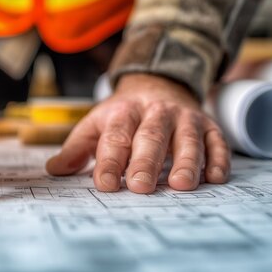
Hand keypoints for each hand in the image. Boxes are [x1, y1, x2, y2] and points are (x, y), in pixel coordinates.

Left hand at [46, 74, 229, 192]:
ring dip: (187, 161)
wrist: (158, 84)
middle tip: (141, 187)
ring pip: (187, 138)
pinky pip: (217, 140)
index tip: (106, 184)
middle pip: (151, 137)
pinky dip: (219, 158)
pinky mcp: (208, 125)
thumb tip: (53, 170)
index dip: (110, 160)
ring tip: (181, 184)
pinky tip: (216, 177)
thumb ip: (77, 149)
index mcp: (124, 112)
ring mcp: (184, 118)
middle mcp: (155, 113)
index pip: (115, 137)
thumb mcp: (97, 125)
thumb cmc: (123, 116)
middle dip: (146, 162)